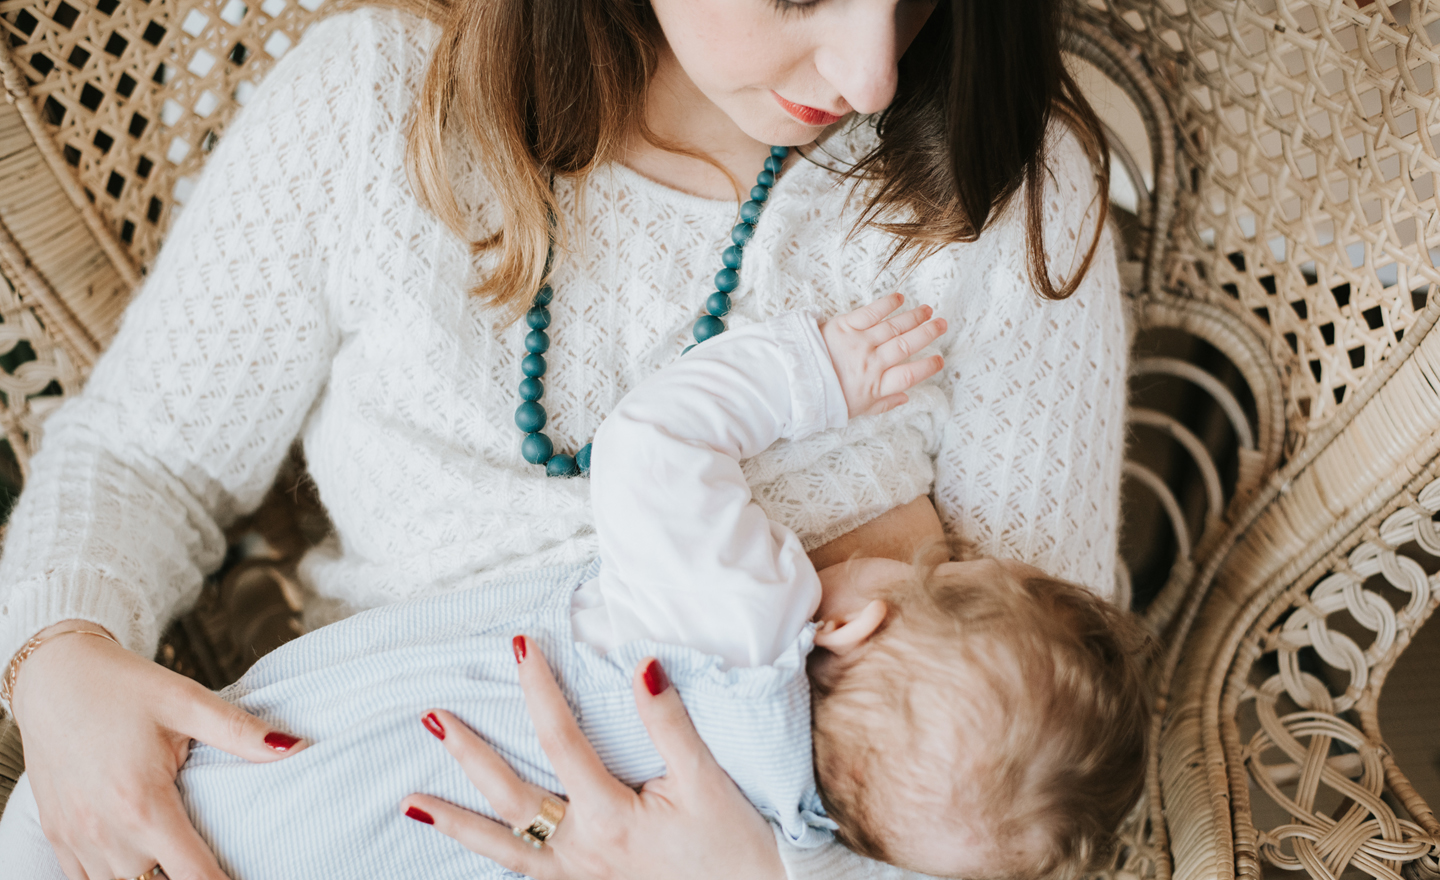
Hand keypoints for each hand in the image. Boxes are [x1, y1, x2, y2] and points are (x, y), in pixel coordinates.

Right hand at [10, 620, 309, 879]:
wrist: (53, 675)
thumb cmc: (121, 686)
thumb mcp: (186, 701)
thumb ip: (240, 732)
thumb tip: (296, 748)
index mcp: (142, 803)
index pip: (192, 875)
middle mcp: (104, 830)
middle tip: (218, 868)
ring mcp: (75, 838)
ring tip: (181, 866)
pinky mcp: (57, 835)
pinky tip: (142, 867)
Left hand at [401, 637, 786, 879]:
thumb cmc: (732, 849)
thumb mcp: (706, 781)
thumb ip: (667, 724)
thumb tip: (641, 665)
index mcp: (609, 817)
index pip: (560, 738)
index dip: (537, 687)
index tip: (519, 644)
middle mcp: (580, 852)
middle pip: (510, 796)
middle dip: (468, 754)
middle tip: (431, 717)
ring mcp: (576, 879)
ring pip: (502, 846)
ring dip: (455, 822)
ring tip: (410, 804)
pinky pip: (524, 875)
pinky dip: (492, 857)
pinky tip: (475, 846)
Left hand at [820, 292, 946, 417]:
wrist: (791, 383)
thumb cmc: (824, 398)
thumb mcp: (855, 410)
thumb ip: (883, 404)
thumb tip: (906, 398)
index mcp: (875, 387)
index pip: (909, 375)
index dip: (927, 366)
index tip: (940, 359)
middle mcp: (871, 364)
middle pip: (906, 346)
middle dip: (927, 334)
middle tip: (942, 324)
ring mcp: (858, 343)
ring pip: (893, 327)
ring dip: (913, 317)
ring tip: (928, 310)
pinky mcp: (843, 326)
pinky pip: (870, 313)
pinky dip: (887, 304)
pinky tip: (900, 298)